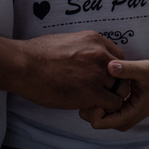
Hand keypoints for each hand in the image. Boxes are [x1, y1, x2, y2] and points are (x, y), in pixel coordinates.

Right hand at [12, 31, 126, 111]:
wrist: (24, 65)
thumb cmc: (37, 53)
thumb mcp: (66, 40)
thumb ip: (82, 47)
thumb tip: (84, 54)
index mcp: (94, 40)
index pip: (118, 56)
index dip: (113, 69)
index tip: (103, 77)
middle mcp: (100, 55)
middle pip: (123, 73)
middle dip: (115, 84)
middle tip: (102, 91)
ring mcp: (97, 74)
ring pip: (120, 90)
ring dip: (111, 97)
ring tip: (96, 101)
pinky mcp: (91, 93)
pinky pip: (112, 103)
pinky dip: (105, 108)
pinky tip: (91, 107)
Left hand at [79, 59, 148, 131]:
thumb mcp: (145, 69)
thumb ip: (127, 69)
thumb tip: (109, 66)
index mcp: (128, 116)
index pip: (98, 121)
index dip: (94, 105)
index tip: (99, 87)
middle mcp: (122, 121)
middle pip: (92, 118)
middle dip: (92, 101)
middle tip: (98, 81)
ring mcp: (119, 117)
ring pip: (94, 113)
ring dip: (95, 98)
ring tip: (102, 81)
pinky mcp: (118, 111)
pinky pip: (100, 108)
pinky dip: (99, 96)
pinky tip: (105, 82)